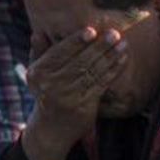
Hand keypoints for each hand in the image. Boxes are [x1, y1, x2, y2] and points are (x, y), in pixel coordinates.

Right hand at [21, 23, 128, 159]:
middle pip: (79, 61)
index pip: (59, 53)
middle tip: (114, 33)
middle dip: (99, 47)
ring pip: (93, 72)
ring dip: (110, 56)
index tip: (91, 30)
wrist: (50, 128)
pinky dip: (113, 70)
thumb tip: (37, 34)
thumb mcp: (36, 75)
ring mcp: (68, 96)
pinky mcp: (84, 105)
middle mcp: (52, 84)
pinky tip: (122, 59)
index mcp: (38, 73)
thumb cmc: (46, 94)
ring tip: (123, 43)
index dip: (76, 41)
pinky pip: (101, 84)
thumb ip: (39, 54)